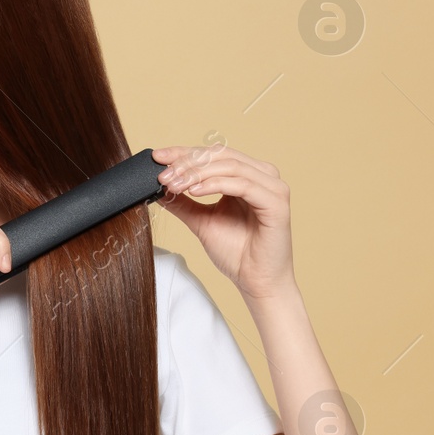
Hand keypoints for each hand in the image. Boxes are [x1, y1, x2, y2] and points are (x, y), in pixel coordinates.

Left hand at [152, 143, 296, 302]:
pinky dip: (215, 185)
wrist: (255, 282)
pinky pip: (242, 185)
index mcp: (247, 175)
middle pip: (220, 155)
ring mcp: (273, 187)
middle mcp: (263, 176)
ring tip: (173, 185)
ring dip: (197, 173)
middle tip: (163, 175)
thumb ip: (182, 202)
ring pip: (230, 166)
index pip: (213, 154)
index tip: (157, 157)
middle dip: (187, 162)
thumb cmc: (235, 252)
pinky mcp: (277, 203)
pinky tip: (194, 192)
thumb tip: (158, 186)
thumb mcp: (200, 221)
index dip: (183, 152)